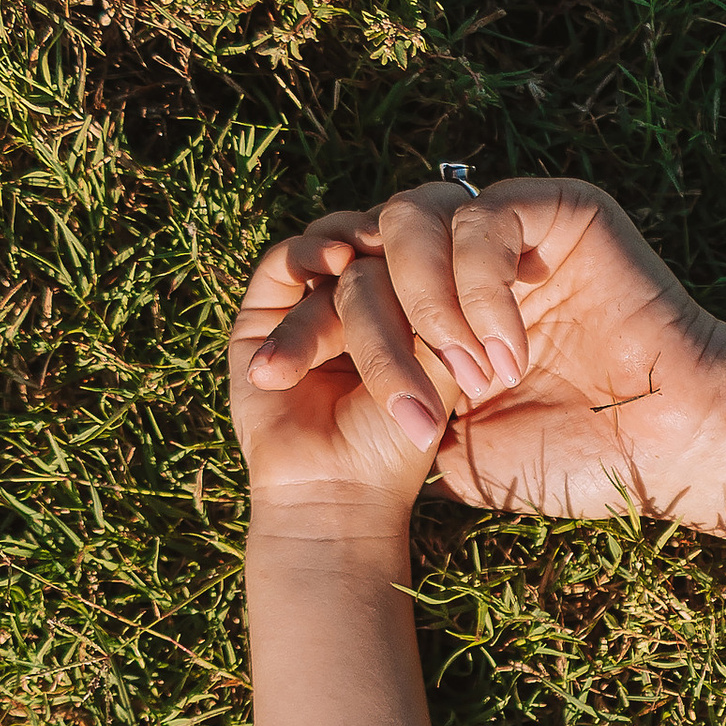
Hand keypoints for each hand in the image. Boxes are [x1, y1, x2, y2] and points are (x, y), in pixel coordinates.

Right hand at [229, 184, 469, 521]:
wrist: (341, 492)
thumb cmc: (399, 442)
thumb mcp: (439, 366)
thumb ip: (443, 305)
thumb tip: (455, 233)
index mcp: (402, 317)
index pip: (422, 258)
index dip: (441, 255)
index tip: (463, 267)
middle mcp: (357, 305)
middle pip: (380, 253)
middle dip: (400, 276)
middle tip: (415, 284)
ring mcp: (309, 305)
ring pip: (335, 254)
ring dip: (352, 261)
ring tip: (362, 261)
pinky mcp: (262, 315)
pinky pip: (283, 263)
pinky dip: (303, 255)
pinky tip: (327, 263)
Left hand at [244, 179, 725, 522]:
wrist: (674, 446)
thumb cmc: (586, 464)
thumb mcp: (466, 457)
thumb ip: (406, 414)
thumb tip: (338, 403)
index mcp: (441, 324)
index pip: (350, 301)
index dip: (302, 330)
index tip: (265, 378)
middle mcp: (465, 269)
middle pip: (365, 256)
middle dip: (343, 321)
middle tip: (341, 382)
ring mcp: (506, 233)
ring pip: (409, 224)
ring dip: (424, 308)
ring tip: (472, 378)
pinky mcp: (550, 207)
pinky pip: (477, 218)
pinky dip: (479, 285)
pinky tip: (507, 351)